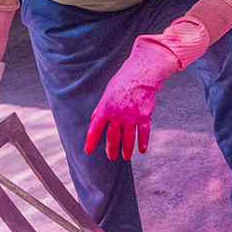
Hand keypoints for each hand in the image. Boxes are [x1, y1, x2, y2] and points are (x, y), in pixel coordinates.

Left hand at [85, 38, 178, 160]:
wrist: (140, 74)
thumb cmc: (122, 81)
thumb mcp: (107, 93)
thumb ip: (100, 107)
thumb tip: (94, 118)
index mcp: (105, 109)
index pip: (95, 129)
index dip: (91, 141)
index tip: (88, 151)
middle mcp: (117, 116)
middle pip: (113, 137)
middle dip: (111, 149)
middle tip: (111, 157)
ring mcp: (131, 118)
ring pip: (128, 138)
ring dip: (126, 149)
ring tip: (126, 157)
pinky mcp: (144, 117)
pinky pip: (143, 133)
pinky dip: (143, 143)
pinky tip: (142, 150)